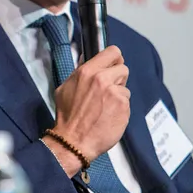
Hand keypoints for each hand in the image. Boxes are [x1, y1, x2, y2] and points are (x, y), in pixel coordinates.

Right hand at [47, 45, 130, 172]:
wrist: (73, 141)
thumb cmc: (68, 116)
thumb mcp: (65, 88)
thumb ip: (80, 73)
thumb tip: (88, 61)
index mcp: (87, 71)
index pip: (113, 52)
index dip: (115, 59)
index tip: (113, 65)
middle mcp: (102, 79)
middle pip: (123, 69)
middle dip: (117, 79)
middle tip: (107, 91)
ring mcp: (114, 93)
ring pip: (125, 88)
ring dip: (118, 96)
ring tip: (105, 108)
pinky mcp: (123, 107)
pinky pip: (126, 103)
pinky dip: (120, 109)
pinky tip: (108, 117)